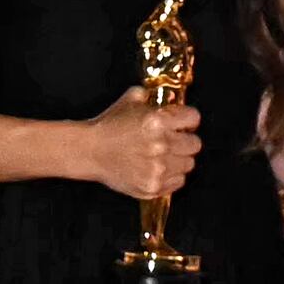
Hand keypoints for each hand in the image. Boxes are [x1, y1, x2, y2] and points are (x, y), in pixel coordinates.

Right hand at [74, 87, 194, 204]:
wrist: (89, 151)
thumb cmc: (109, 125)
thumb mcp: (130, 100)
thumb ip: (152, 97)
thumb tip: (169, 100)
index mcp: (158, 121)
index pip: (193, 118)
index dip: (188, 120)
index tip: (183, 124)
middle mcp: (161, 145)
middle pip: (195, 144)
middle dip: (185, 140)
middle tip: (173, 141)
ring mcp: (158, 169)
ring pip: (188, 164)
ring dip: (179, 159)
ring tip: (164, 156)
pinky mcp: (153, 186)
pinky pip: (178, 182)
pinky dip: (171, 176)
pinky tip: (158, 168)